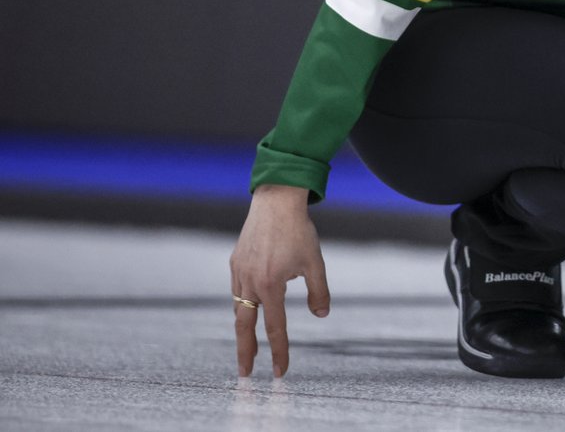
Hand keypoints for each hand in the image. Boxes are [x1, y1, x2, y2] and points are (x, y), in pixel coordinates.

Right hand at [229, 184, 330, 376]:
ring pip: (238, 306)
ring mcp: (239, 271)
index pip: (275, 327)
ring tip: (248, 344)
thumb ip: (319, 291)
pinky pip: (237, 289)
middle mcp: (250, 282)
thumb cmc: (299, 231)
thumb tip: (321, 315)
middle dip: (245, 351)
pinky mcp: (235, 261)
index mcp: (270, 285)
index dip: (279, 351)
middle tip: (245, 372)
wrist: (276, 200)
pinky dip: (242, 303)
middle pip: (244, 325)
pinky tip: (250, 307)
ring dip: (244, 327)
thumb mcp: (315, 262)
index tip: (279, 371)